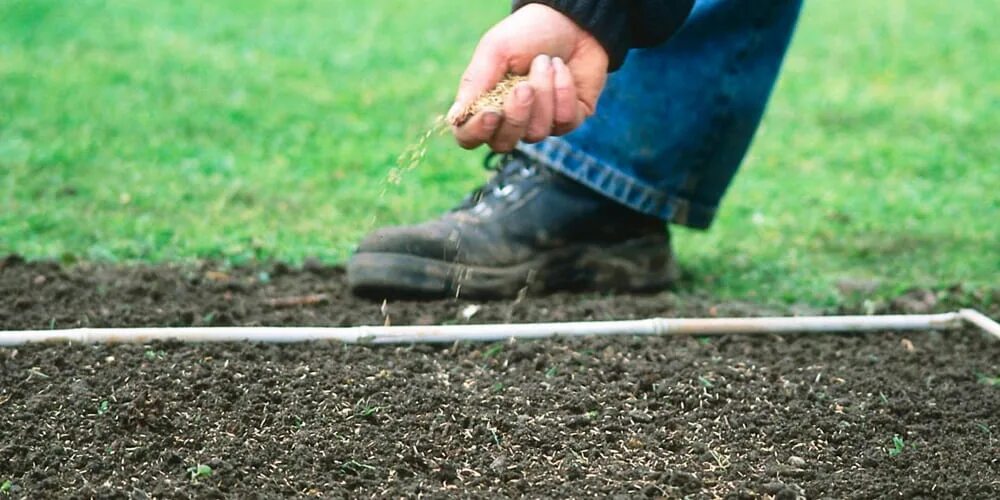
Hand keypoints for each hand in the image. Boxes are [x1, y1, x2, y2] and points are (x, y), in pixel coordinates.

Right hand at [446, 4, 608, 152]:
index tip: (492, 113)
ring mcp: (540, 122)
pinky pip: (564, 121)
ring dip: (543, 93)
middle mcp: (510, 119)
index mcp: (484, 103)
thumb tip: (452, 119)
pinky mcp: (569, 119)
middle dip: (516, 115)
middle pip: (503, 143)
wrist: (571, 19)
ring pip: (536, 133)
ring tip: (545, 61)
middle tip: (525, 86)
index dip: (478, 132)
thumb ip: (475, 83)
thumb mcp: (496, 50)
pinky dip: (564, 91)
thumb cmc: (527, 32)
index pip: (469, 137)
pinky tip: (562, 69)